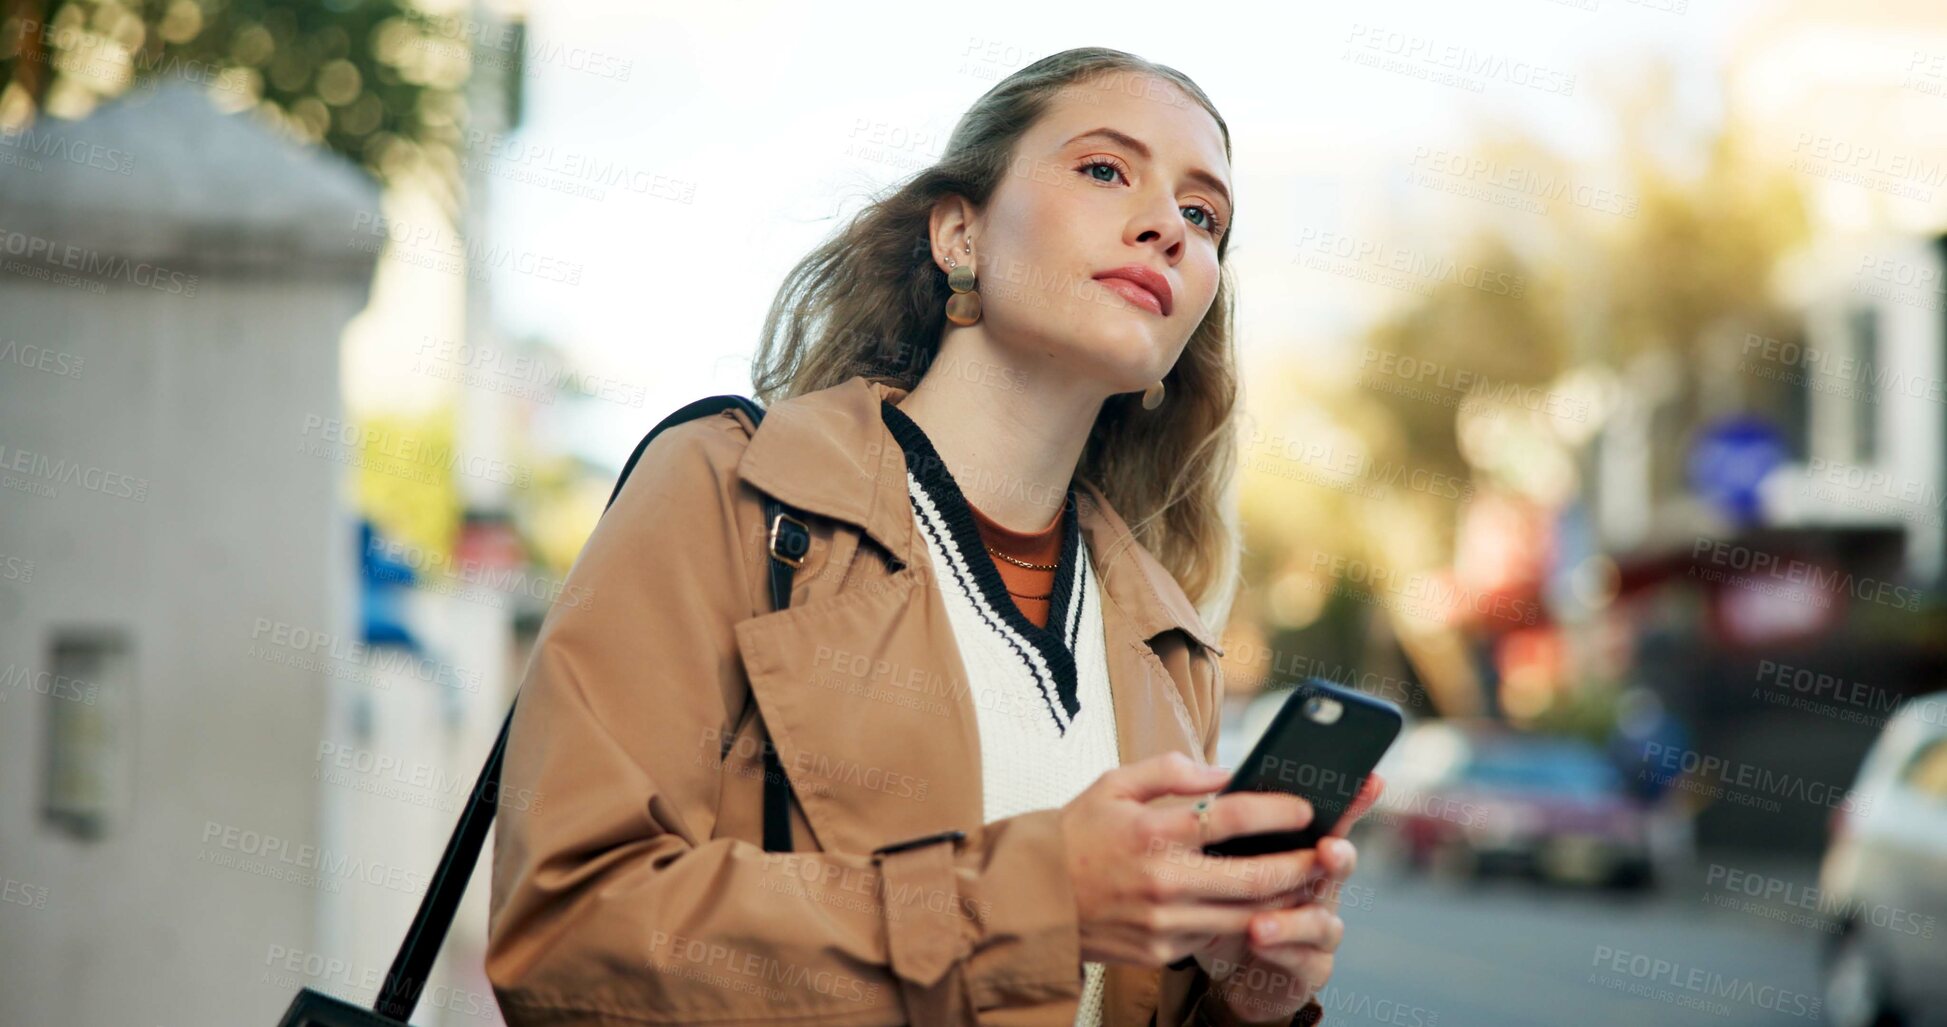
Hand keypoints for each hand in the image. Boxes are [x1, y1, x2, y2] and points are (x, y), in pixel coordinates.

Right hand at [1056, 752, 1339, 967]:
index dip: (1276, 811)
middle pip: (1254, 876)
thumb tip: (1222, 771)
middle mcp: (1163, 880)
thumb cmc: (1074, 835)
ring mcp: (1164, 922)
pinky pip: (1216, 935)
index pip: (1230, 817)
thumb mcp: (1112, 785)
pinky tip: (1263, 905)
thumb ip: (1169, 770)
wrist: (1029, 901)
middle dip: (1301, 865)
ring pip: (1245, 915)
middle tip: (1329, 852)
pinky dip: (1244, 920)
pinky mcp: (1161, 950)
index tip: (1306, 808)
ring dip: (1284, 899)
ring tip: (1308, 881)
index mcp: (1151, 831)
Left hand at [1194, 773, 1385, 1026]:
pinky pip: (1307, 961)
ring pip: (1321, 921)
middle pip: (1338, 867)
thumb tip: (1221, 782)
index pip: (1331, 822)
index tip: (1370, 780)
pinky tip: (1258, 943)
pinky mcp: (1312, 969)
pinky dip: (1283, 951)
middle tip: (1328, 849)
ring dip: (1291, 920)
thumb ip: (1232, 832)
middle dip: (1337, 856)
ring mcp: (1320, 931)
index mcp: (1302, 855)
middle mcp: (1321, 890)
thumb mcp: (1225, 866)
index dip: (1353, 802)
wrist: (1233, 968)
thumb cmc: (1232, 906)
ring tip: (1258, 924)